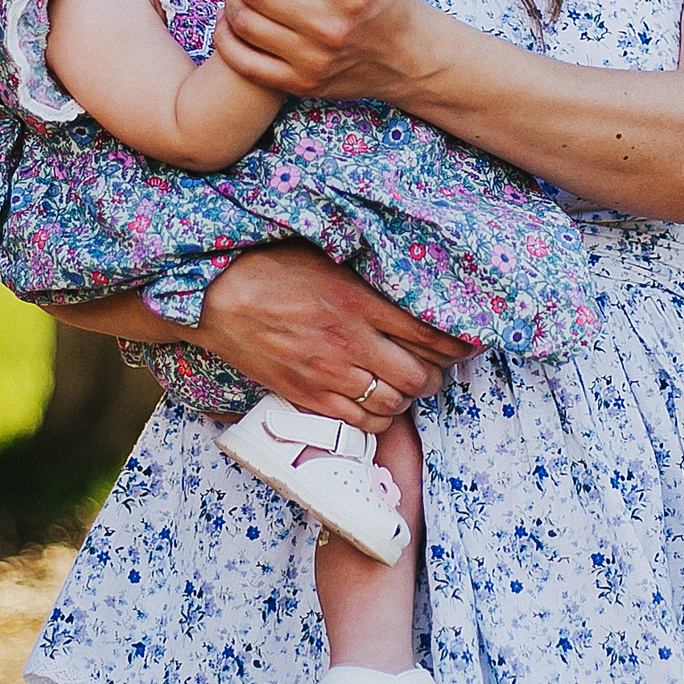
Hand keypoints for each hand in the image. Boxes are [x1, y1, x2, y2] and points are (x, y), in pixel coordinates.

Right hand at [187, 241, 471, 430]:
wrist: (215, 297)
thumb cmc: (271, 268)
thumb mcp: (330, 259)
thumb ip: (370, 281)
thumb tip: (411, 291)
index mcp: (360, 303)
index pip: (430, 334)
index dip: (458, 345)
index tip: (468, 344)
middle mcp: (350, 343)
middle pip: (419, 376)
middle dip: (435, 375)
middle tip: (435, 367)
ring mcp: (327, 374)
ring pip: (393, 404)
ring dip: (407, 398)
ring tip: (405, 385)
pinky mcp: (306, 397)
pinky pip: (359, 424)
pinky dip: (377, 418)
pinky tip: (376, 404)